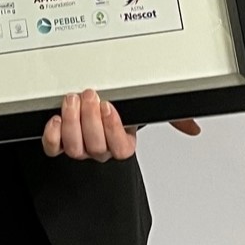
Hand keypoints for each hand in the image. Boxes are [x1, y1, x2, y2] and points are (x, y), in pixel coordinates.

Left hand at [41, 89, 200, 159]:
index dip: (113, 130)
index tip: (111, 107)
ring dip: (72, 122)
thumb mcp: (145, 109)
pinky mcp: (59, 142)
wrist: (95, 104)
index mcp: (121, 143)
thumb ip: (171, 116)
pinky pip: (53, 148)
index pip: (120, 149)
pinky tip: (55, 118)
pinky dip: (52, 134)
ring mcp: (79, 147)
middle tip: (90, 95)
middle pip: (95, 147)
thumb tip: (193, 127)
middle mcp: (99, 149)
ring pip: (74, 148)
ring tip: (73, 99)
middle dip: (91, 119)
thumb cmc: (120, 107)